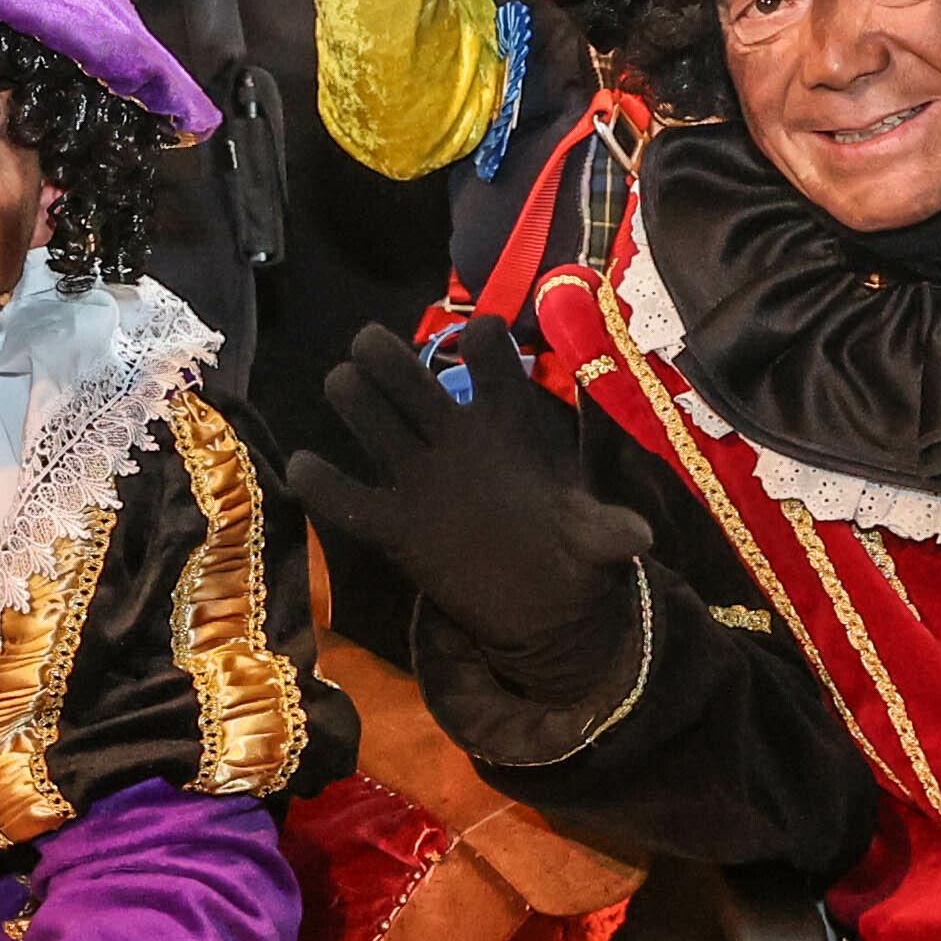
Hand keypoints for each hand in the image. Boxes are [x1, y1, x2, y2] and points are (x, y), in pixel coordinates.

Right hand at [285, 320, 656, 681]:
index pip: (493, 366)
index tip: (482, 338)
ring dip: (357, 397)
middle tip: (368, 345)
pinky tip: (303, 468)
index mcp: (508, 426)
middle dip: (391, 360)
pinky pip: (350, 501)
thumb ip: (605, 531)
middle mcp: (457, 440)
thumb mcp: (596, 541)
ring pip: (377, 422)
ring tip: (343, 383)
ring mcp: (420, 478)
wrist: (543, 603)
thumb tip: (637, 537)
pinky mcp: (395, 527)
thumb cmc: (571, 552)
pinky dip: (323, 485)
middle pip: (415, 383)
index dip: (485, 347)